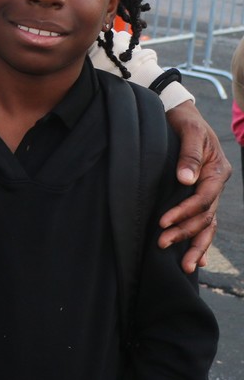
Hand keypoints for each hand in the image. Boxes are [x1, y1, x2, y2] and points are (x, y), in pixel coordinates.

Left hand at [159, 101, 231, 273]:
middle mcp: (216, 184)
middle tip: (162, 243)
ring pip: (207, 224)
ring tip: (185, 266)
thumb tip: (186, 179)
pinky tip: (198, 259)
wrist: (182, 114)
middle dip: (185, 232)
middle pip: (205, 216)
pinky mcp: (200, 194)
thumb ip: (189, 154)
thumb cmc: (184, 121)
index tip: (163, 221)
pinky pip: (206, 222)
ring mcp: (210, 191)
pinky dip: (202, 239)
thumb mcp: (189, 130)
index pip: (202, 199)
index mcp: (217, 170)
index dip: (184, 212)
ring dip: (195, 244)